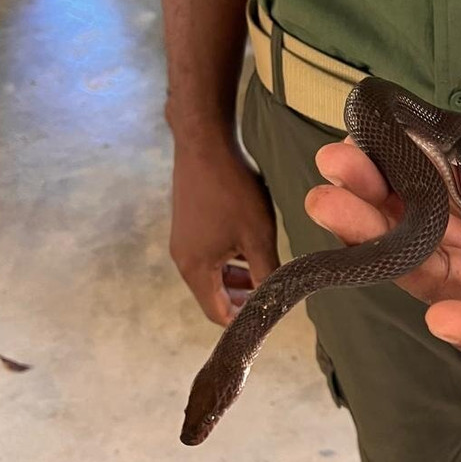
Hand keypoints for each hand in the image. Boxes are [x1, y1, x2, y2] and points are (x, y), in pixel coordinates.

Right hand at [169, 144, 279, 325]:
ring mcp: (183, 242)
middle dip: (244, 298)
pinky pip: (209, 256)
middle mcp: (183, 260)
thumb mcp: (257, 237)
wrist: (205, 142)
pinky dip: (230, 260)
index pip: (218, 314)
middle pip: (214, 296)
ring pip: (214, 275)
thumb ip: (267, 274)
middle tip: (274, 292)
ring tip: (267, 269)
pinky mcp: (188, 225)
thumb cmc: (232, 190)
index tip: (272, 314)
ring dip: (239, 278)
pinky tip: (251, 247)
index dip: (246, 319)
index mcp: (195, 270)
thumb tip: (277, 302)